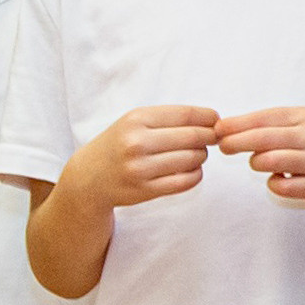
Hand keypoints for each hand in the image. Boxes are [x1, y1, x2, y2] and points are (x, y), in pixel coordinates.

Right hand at [74, 105, 219, 209]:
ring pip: (192, 159)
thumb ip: (168, 119)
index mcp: (136, 119)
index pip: (185, 114)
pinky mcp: (146, 190)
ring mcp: (141, 168)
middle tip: (212, 138)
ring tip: (196, 154)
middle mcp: (137, 142)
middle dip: (209, 137)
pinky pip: (186, 181)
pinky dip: (196, 175)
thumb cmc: (118, 145)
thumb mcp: (133, 122)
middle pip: (193, 137)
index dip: (208, 117)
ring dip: (202, 156)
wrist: (88, 179)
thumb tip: (213, 120)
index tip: (216, 120)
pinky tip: (191, 170)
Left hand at [215, 106, 304, 213]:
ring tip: (259, 162)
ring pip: (269, 162)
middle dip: (237, 142)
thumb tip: (227, 128)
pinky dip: (273, 183)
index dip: (238, 124)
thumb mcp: (299, 124)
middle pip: (263, 139)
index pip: (264, 118)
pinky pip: (280, 186)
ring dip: (257, 163)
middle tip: (223, 147)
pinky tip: (280, 178)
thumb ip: (269, 125)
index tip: (218, 129)